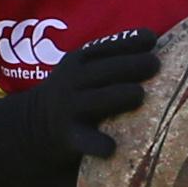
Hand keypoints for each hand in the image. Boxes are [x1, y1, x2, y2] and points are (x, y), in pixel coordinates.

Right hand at [26, 28, 158, 157]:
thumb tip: (155, 49)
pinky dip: (98, 143)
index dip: (130, 42)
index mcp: (79, 61)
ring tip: (139, 94)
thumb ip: (110, 62)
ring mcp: (69, 108)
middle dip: (132, 65)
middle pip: (106, 70)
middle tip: (155, 64)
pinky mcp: (68, 136)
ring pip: (98, 100)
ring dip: (120, 96)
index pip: (106, 48)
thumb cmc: (73, 95)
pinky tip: (111, 147)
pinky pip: (85, 139)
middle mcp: (72, 81)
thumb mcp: (82, 71)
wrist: (32, 125)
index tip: (152, 39)